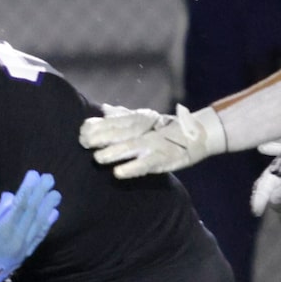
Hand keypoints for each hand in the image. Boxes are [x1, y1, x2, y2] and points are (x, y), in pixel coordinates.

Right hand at [0, 170, 61, 281]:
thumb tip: (12, 197)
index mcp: (3, 232)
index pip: (19, 207)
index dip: (27, 190)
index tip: (33, 175)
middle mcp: (16, 240)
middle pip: (31, 213)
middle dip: (40, 194)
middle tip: (49, 178)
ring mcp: (23, 247)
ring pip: (38, 224)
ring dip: (48, 207)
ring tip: (56, 193)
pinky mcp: (26, 253)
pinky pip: (39, 236)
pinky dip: (47, 224)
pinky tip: (54, 213)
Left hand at [79, 102, 227, 177]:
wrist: (198, 134)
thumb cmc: (167, 128)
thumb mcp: (146, 119)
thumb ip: (124, 115)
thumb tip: (104, 109)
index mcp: (139, 120)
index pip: (115, 121)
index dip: (98, 125)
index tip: (82, 130)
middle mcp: (145, 130)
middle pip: (120, 132)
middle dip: (101, 137)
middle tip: (84, 143)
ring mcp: (154, 144)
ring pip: (131, 147)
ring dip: (114, 152)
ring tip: (98, 158)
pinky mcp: (163, 159)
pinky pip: (145, 164)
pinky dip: (132, 168)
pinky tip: (118, 173)